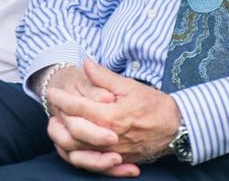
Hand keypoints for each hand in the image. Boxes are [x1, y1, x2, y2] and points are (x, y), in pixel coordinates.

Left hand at [45, 59, 180, 176]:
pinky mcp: (119, 161)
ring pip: (78, 153)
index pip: (77, 108)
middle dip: (58, 119)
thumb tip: (85, 63)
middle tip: (52, 108)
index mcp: (112, 116)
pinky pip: (92, 165)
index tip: (52, 92)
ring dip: (62, 140)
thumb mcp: (129, 86)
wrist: (177, 128)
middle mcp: (110, 138)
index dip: (61, 99)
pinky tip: (70, 146)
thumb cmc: (153, 104)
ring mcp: (114, 152)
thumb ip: (104, 76)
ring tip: (56, 126)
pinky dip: (77, 157)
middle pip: (72, 133)